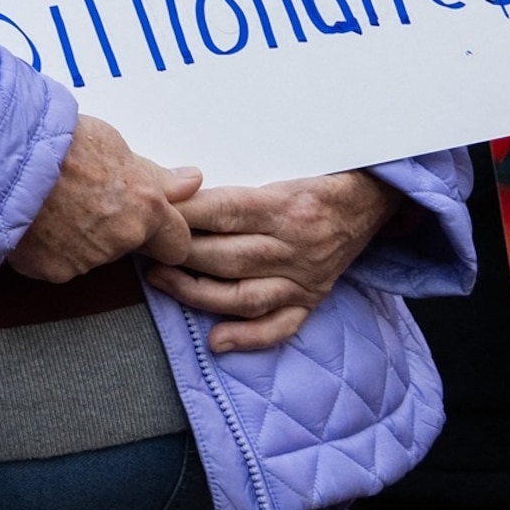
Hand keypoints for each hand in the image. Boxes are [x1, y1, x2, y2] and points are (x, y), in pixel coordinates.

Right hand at [7, 114, 199, 282]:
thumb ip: (152, 174)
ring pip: (91, 255)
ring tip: (48, 203)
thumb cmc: (54, 138)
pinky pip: (57, 263)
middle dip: (113, 229)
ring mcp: (86, 260)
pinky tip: (31, 220)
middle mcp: (121, 239)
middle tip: (80, 198)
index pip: (177, 243)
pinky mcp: (52, 271)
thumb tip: (192, 182)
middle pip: (128, 246)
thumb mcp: (110, 143)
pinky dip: (47, 248)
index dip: (160, 231)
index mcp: (145, 207)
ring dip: (77, 236)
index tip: (140, 219)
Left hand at [143, 171, 398, 352]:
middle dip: (178, 254)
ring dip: (197, 293)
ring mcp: (304, 278)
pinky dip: (249, 337)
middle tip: (140, 246)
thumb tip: (174, 186)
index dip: (181, 215)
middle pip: (226, 256)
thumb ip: (231, 185)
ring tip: (159, 281)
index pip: (223, 211)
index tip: (148, 212)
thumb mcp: (278, 169)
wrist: (369, 201)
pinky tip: (217, 341)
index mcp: (284, 205)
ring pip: (244, 295)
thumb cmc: (312, 182)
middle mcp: (295, 245)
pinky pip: (281, 327)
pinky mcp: (312, 300)